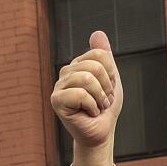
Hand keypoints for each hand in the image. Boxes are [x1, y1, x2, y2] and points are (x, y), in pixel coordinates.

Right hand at [51, 31, 121, 161]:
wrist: (101, 133)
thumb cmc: (105, 108)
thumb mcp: (110, 78)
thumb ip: (104, 56)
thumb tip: (97, 32)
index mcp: (78, 65)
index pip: (99, 55)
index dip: (110, 74)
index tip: (108, 89)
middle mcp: (66, 72)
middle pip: (95, 66)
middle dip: (106, 87)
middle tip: (103, 101)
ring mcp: (59, 86)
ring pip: (87, 79)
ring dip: (99, 97)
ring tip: (97, 107)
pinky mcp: (56, 100)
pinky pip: (80, 94)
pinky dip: (91, 106)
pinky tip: (88, 113)